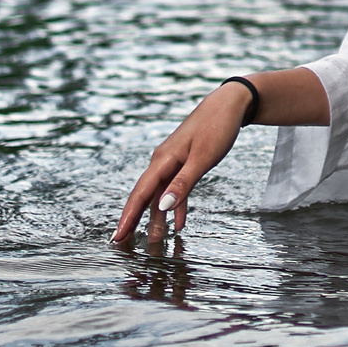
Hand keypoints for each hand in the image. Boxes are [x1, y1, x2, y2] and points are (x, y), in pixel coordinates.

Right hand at [113, 83, 256, 244]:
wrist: (229, 104)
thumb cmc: (217, 128)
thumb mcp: (203, 159)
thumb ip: (183, 183)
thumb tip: (163, 206)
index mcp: (163, 160)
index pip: (140, 194)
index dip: (128, 217)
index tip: (118, 236)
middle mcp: (162, 161)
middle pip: (144, 196)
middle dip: (134, 219)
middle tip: (121, 242)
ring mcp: (172, 162)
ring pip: (160, 195)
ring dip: (157, 217)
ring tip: (153, 241)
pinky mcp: (183, 162)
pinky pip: (175, 189)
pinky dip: (176, 206)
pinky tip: (178, 224)